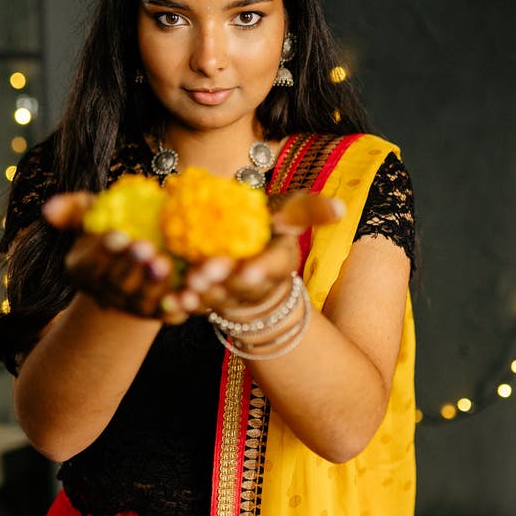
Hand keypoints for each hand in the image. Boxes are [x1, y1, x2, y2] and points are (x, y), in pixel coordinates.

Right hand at [43, 192, 186, 321]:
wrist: (139, 254)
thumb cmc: (112, 225)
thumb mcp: (92, 213)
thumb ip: (73, 209)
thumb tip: (49, 209)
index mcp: (83, 271)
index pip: (89, 265)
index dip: (104, 252)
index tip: (119, 234)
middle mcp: (104, 294)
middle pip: (116, 285)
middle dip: (132, 267)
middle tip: (146, 247)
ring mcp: (130, 307)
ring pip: (141, 302)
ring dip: (153, 286)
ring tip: (165, 264)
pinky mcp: (156, 314)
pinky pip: (165, 314)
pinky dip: (175, 308)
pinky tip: (186, 294)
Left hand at [179, 191, 345, 316]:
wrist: (241, 249)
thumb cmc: (267, 226)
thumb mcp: (287, 211)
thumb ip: (307, 208)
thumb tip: (341, 208)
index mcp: (281, 260)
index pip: (276, 267)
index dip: (263, 270)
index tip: (249, 271)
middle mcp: (259, 283)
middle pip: (243, 287)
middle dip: (225, 282)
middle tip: (205, 273)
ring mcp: (233, 296)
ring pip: (219, 300)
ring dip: (204, 296)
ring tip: (188, 286)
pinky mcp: (209, 300)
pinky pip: (197, 306)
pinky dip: (185, 305)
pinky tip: (174, 300)